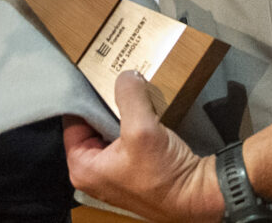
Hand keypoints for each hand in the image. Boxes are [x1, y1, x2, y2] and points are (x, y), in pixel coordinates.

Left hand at [63, 72, 220, 222]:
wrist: (199, 198)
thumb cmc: (165, 176)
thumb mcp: (142, 128)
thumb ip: (128, 95)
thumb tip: (125, 75)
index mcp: (82, 168)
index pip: (72, 121)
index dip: (85, 98)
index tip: (95, 78)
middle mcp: (93, 172)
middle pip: (90, 124)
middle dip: (104, 104)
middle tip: (115, 82)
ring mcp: (113, 172)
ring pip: (109, 128)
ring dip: (121, 112)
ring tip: (131, 93)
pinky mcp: (132, 168)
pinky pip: (125, 137)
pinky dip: (133, 123)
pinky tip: (144, 111)